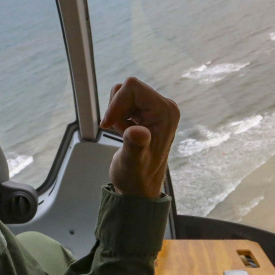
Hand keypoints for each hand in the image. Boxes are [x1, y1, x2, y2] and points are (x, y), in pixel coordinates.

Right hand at [100, 77, 179, 198]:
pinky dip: (119, 116)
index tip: (107, 124)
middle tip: (119, 131)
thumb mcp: (133, 162)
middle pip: (129, 88)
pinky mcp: (148, 112)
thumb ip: (136, 145)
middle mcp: (165, 106)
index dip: (116, 103)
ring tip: (123, 132)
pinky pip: (125, 102)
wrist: (139, 187)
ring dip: (117, 112)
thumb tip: (137, 132)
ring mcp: (157, 109)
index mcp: (166, 112)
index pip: (133, 86)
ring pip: (125, 93)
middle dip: (117, 108)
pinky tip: (125, 132)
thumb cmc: (136, 178)